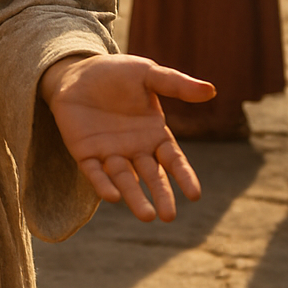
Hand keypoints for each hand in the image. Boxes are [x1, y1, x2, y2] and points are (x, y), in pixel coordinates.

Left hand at [40, 54, 213, 221]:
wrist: (76, 71)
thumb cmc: (116, 74)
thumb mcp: (148, 74)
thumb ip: (176, 84)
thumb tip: (212, 90)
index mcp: (154, 134)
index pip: (173, 160)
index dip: (183, 176)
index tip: (194, 195)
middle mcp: (134, 149)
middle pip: (152, 176)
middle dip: (161, 195)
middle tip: (169, 216)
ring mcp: (110, 153)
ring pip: (125, 179)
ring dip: (134, 197)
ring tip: (146, 216)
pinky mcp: (85, 153)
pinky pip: (94, 172)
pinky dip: (103, 184)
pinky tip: (112, 196)